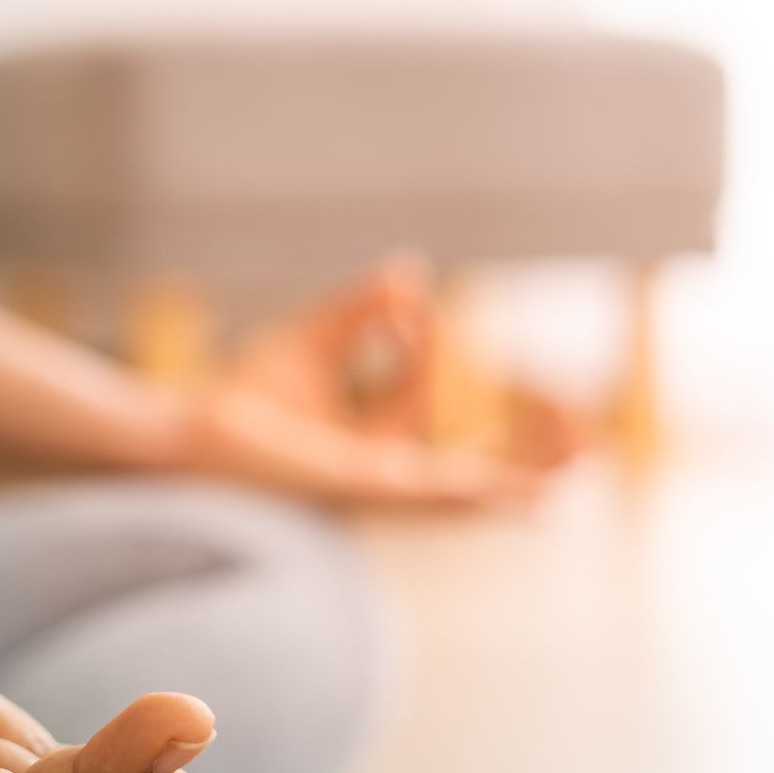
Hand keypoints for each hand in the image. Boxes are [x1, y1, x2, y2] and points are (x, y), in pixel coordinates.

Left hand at [181, 256, 586, 506]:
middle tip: (584, 437)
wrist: (189, 434)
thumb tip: (410, 273)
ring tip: (580, 472)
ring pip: (466, 489)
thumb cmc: (235, 398)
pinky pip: (437, 496)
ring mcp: (376, 489)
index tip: (402, 299)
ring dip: (523, 480)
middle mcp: (375, 472)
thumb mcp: (309, 341)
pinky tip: (531, 499)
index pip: (416, 391)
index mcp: (359, 439)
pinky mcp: (367, 493)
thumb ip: (360, 312)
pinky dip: (484, 496)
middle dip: (524, 453)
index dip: (419, 341)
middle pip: (466, 464)